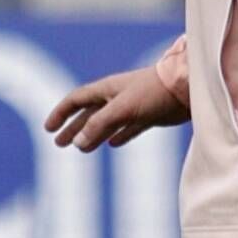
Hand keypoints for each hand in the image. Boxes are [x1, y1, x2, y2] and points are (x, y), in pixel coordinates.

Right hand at [44, 66, 189, 150]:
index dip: (61, 113)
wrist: (187, 88)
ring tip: (81, 149)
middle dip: (72, 128)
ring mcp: (133, 106)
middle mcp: (116, 97)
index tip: (49, 128)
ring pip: (106, 123)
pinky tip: (113, 144)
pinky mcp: (148, 116)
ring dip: (92, 135)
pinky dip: (118, 136)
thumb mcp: (122, 108)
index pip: (76, 100)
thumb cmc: (153, 92)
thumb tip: (78, 143)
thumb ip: (100, 124)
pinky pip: (128, 128)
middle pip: (88, 114)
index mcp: (106, 89)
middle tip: (58, 143)